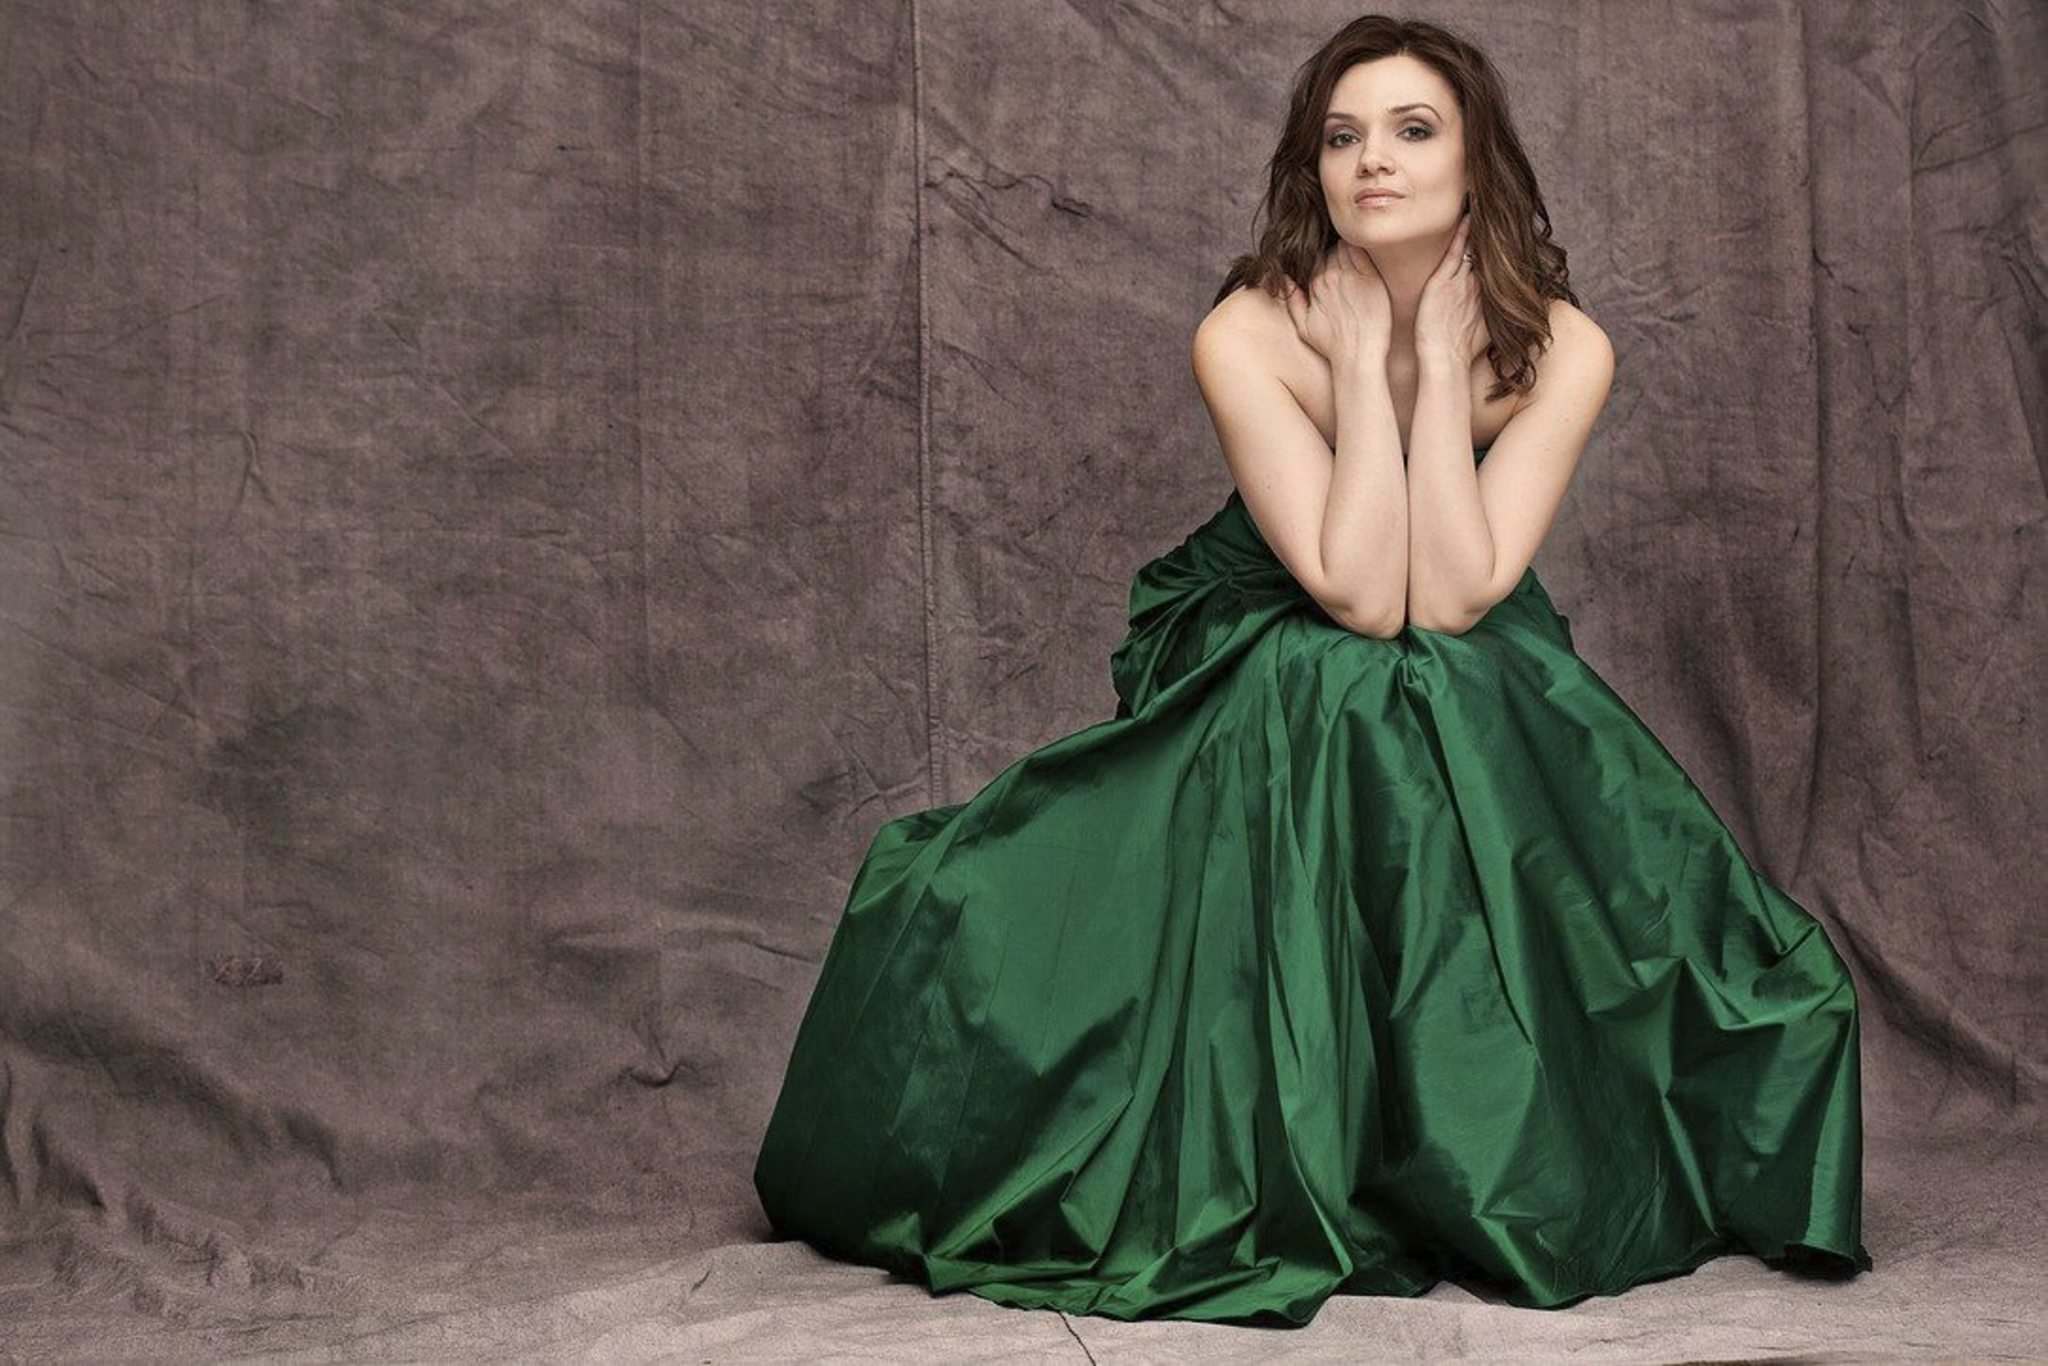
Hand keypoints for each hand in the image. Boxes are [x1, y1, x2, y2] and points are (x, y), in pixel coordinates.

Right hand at [1282, 240, 1391, 369]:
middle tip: (1344, 263)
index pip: (1317, 260)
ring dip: (1348, 250)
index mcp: (1316, 285)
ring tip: (1353, 260)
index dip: (1324, 261)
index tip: (1332, 267)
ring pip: (1346, 250)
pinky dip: (1361, 250)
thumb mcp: (1303, 326)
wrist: (1357, 355)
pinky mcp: (1371, 279)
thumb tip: (1285, 279)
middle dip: (1336, 254)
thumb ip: (1292, 300)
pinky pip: (1363, 254)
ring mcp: (1352, 277)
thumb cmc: (1332, 345)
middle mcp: (1332, 277)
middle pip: (1332, 253)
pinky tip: (1363, 254)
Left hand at [1414, 211, 1488, 367]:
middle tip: (1501, 207)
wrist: (1445, 361)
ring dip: (1482, 227)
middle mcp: (1481, 284)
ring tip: (1484, 202)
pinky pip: (1456, 251)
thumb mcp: (1488, 330)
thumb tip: (1503, 313)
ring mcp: (1464, 281)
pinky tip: (1468, 216)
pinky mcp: (1445, 281)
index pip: (1499, 263)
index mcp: (1491, 293)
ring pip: (1475, 247)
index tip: (1507, 230)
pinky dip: (1463, 233)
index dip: (1502, 247)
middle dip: (1496, 232)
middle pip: (1492, 251)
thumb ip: (1494, 315)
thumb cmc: (1461, 351)